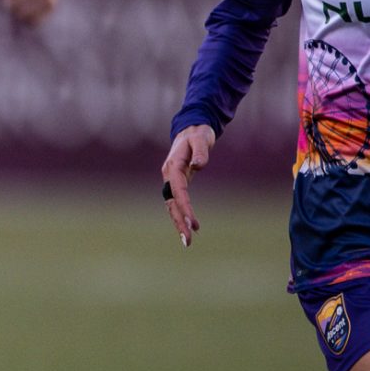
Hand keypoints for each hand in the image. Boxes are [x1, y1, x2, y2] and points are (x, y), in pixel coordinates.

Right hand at [161, 124, 214, 246]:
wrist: (191, 129)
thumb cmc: (198, 134)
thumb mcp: (201, 140)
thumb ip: (200, 152)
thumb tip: (197, 166)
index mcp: (173, 167)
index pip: (179, 192)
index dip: (185, 209)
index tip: (193, 224)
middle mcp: (168, 176)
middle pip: (172, 204)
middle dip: (179, 223)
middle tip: (188, 242)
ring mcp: (170, 181)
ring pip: (172, 206)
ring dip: (178, 223)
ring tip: (187, 241)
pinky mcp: (176, 183)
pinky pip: (176, 203)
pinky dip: (181, 215)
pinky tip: (188, 227)